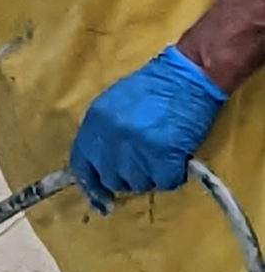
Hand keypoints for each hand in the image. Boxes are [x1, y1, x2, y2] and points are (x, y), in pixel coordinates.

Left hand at [69, 45, 226, 213]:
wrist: (190, 75)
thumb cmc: (156, 85)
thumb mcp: (115, 103)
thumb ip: (104, 132)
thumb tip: (101, 162)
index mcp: (95, 122)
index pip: (81, 164)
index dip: (90, 183)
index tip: (100, 197)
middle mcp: (111, 139)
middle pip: (111, 178)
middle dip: (128, 176)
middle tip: (145, 162)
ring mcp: (136, 150)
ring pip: (138, 183)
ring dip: (152, 175)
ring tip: (163, 153)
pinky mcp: (164, 157)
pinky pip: (165, 182)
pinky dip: (173, 174)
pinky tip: (177, 157)